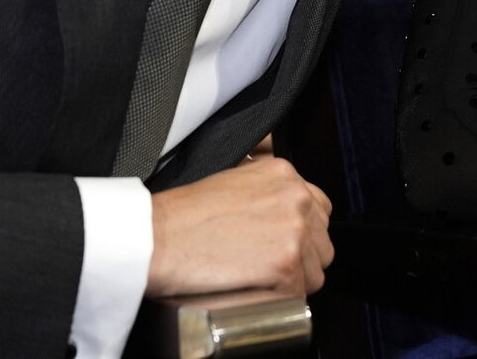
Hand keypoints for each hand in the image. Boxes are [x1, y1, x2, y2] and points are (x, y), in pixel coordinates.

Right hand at [146, 156, 333, 296]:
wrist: (155, 237)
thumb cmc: (182, 216)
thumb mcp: (233, 182)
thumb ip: (266, 194)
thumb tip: (280, 217)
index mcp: (284, 175)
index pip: (318, 209)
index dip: (303, 233)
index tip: (285, 245)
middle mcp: (296, 198)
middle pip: (321, 242)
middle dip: (301, 259)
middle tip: (267, 268)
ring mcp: (294, 230)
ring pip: (315, 272)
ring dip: (292, 282)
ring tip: (257, 280)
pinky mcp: (285, 264)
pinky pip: (298, 295)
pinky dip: (279, 301)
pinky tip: (253, 291)